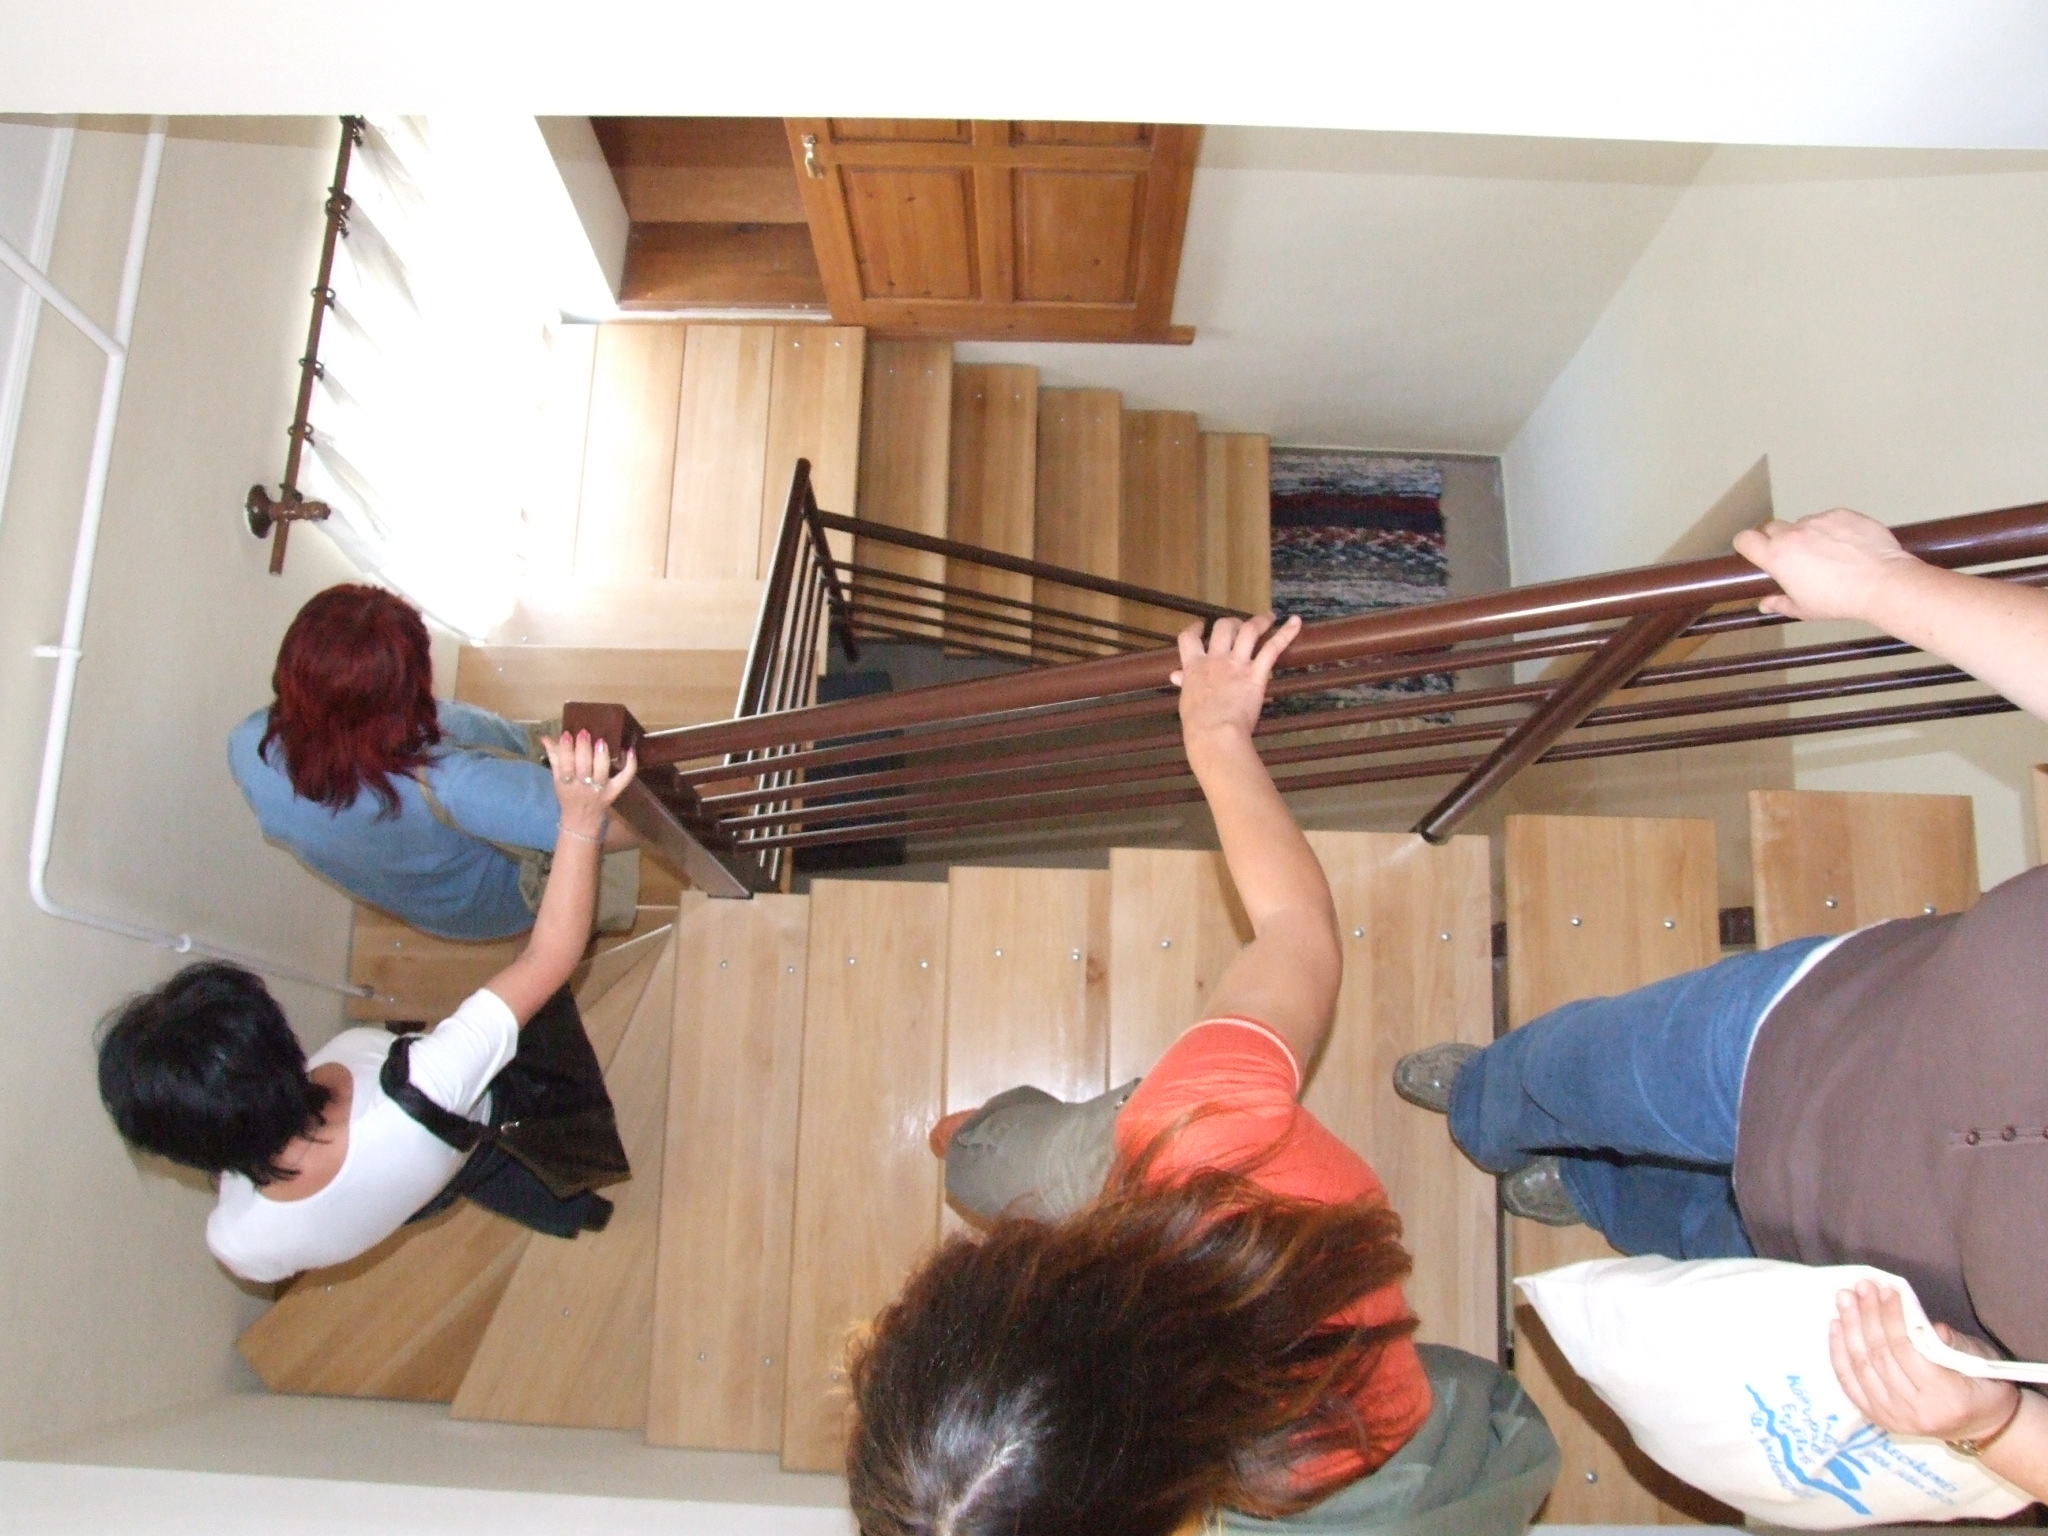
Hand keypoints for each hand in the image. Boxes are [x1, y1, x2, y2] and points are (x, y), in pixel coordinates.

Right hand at [540, 729, 636, 843]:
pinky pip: (624, 778)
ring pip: (601, 772)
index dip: (566, 749)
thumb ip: (554, 757)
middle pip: (583, 766)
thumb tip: (546, 737)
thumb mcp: (557, 779)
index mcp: (566, 783)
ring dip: (601, 756)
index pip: (565, 764)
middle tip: (585, 733)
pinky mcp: (614, 792)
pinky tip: (630, 751)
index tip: (567, 734)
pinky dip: (630, 765)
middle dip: (583, 748)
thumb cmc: (568, 796)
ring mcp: (600, 790)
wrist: (581, 821)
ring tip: (601, 741)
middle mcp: (582, 787)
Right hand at [1172, 614, 1301, 741]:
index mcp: (1195, 666)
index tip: (1201, 626)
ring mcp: (1237, 664)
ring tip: (1269, 616)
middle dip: (1231, 623)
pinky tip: (1296, 622)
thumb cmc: (1197, 724)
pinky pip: (1273, 648)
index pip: (1189, 638)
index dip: (1195, 629)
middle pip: (1222, 628)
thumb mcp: (1186, 701)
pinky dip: (1286, 633)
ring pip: (1248, 631)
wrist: (1214, 732)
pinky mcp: (1257, 673)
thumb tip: (1176, 675)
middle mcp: (1216, 659)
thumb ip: (1185, 683)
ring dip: (1260, 621)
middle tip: (1238, 626)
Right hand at [1732, 509, 1917, 622]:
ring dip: (1809, 534)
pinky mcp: (1842, 514)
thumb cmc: (1840, 600)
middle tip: (1796, 557)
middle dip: (1779, 540)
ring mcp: (1818, 521)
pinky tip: (1847, 546)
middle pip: (1772, 528)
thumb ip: (1780, 603)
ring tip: (1830, 554)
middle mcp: (1793, 534)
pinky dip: (1833, 529)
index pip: (1744, 539)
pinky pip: (1829, 518)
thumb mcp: (1804, 608)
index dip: (1746, 544)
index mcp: (1777, 557)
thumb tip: (1765, 604)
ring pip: (1804, 523)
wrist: (1881, 582)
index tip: (1754, 550)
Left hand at [1829, 1280, 2019, 1442]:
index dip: (1891, 1316)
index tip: (1885, 1289)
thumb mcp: (1979, 1359)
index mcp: (1945, 1396)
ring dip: (1850, 1328)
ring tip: (1845, 1299)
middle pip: (1879, 1356)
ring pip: (1861, 1367)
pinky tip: (1835, 1326)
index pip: (1906, 1349)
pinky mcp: (1878, 1419)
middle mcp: (1915, 1411)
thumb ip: (1949, 1340)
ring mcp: (1894, 1418)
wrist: (1982, 1429)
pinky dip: (1839, 1354)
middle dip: (1867, 1316)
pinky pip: (1850, 1384)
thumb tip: (1913, 1316)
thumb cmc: (1984, 1386)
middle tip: (1860, 1287)